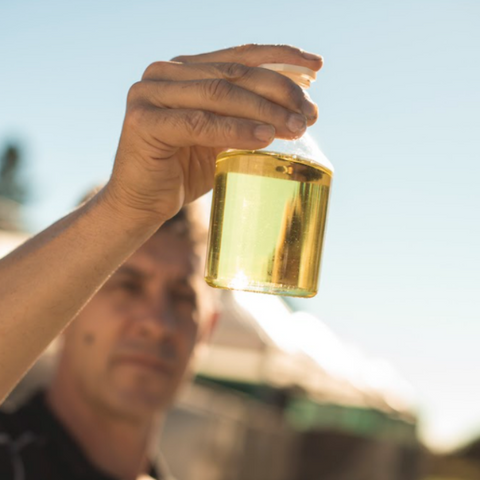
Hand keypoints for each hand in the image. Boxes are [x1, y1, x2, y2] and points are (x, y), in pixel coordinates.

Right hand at [105, 44, 322, 224]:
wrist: (142, 203)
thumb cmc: (183, 171)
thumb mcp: (220, 139)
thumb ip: (245, 118)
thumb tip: (297, 108)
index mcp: (184, 70)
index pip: (239, 56)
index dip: (280, 57)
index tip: (316, 68)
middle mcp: (164, 73)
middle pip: (233, 73)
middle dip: (279, 91)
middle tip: (310, 113)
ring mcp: (149, 93)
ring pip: (219, 94)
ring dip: (264, 110)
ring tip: (297, 126)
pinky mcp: (144, 121)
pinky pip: (200, 123)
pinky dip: (236, 130)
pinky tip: (265, 138)